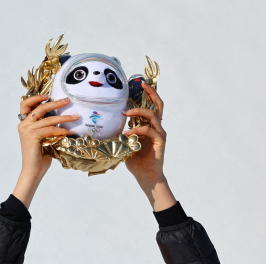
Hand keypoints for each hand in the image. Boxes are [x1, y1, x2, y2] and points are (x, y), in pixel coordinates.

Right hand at [12, 96, 78, 206]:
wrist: (33, 171)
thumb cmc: (40, 157)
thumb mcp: (44, 138)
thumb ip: (47, 127)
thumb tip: (62, 119)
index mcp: (24, 124)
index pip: (25, 104)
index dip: (35, 98)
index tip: (48, 96)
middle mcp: (23, 125)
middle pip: (39, 107)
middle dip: (55, 103)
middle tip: (68, 100)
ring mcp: (27, 130)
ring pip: (47, 118)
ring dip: (64, 117)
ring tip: (76, 116)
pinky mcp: (32, 136)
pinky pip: (50, 129)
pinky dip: (61, 130)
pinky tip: (70, 132)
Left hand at [123, 84, 175, 210]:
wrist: (146, 176)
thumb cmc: (136, 161)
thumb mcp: (124, 144)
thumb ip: (120, 134)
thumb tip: (106, 128)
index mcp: (149, 126)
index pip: (151, 106)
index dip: (147, 94)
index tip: (139, 85)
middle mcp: (156, 127)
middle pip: (158, 105)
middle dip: (151, 93)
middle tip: (142, 85)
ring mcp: (159, 134)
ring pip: (153, 115)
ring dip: (139, 111)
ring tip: (126, 113)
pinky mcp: (160, 141)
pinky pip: (149, 130)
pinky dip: (137, 129)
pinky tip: (127, 133)